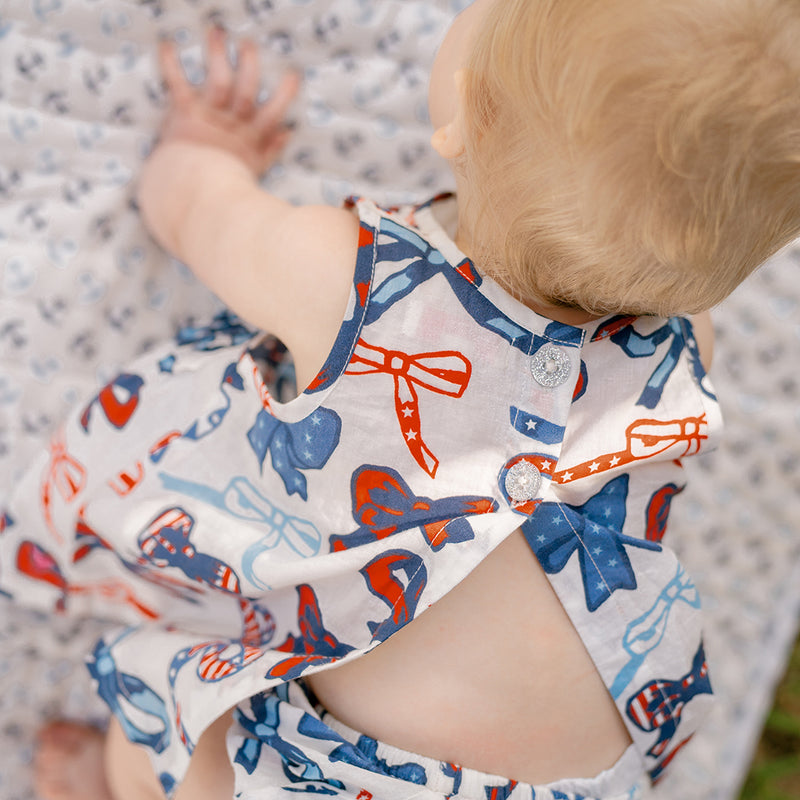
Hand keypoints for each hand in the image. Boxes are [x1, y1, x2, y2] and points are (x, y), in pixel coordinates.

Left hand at [157, 27, 299, 175]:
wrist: (196, 194)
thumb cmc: (226, 186)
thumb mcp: (254, 169)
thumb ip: (271, 149)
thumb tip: (288, 132)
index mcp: (250, 136)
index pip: (272, 112)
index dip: (284, 94)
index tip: (294, 75)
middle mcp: (233, 123)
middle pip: (245, 89)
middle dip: (248, 65)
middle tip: (248, 45)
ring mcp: (210, 116)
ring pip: (219, 80)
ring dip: (217, 55)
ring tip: (216, 32)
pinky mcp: (186, 113)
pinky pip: (178, 85)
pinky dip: (170, 64)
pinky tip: (167, 44)